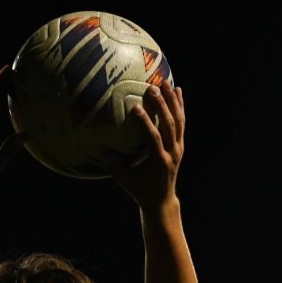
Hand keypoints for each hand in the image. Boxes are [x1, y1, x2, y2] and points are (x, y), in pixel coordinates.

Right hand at [108, 84, 184, 209]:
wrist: (161, 200)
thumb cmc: (139, 189)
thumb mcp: (124, 180)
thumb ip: (113, 166)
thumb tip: (100, 148)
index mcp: (158, 162)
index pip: (153, 139)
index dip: (146, 122)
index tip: (136, 107)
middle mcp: (172, 153)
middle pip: (169, 126)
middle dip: (161, 105)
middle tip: (151, 88)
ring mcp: (178, 148)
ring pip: (178, 121)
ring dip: (172, 101)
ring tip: (166, 82)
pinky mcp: (180, 145)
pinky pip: (181, 122)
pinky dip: (180, 106)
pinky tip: (177, 90)